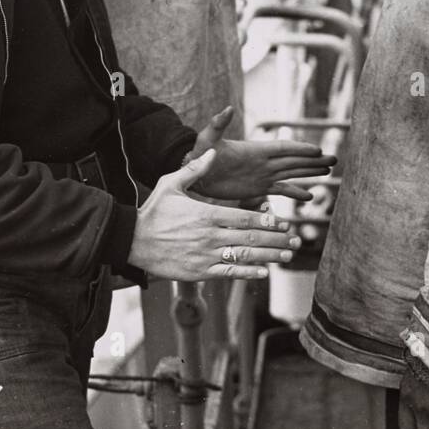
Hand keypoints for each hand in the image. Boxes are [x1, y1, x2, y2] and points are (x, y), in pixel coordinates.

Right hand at [129, 149, 300, 281]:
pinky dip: (247, 273)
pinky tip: (263, 273)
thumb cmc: (153, 211)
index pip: (245, 218)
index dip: (268, 222)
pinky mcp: (198, 272)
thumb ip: (195, 170)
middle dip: (277, 240)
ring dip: (269, 257)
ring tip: (287, 256)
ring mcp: (205, 256)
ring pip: (244, 257)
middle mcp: (210, 236)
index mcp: (207, 214)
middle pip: (251, 239)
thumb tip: (213, 154)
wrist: (132, 241)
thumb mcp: (171, 184)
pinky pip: (228, 273)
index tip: (285, 223)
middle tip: (296, 241)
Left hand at [185, 105, 335, 200]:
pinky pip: (281, 190)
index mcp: (256, 150)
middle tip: (335, 159)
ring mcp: (263, 174)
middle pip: (295, 160)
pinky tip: (309, 196)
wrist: (194, 173)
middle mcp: (264, 162)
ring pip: (292, 173)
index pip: (284, 149)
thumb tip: (228, 108)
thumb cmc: (199, 154)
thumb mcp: (208, 139)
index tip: (318, 151)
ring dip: (310, 172)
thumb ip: (218, 124)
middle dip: (314, 160)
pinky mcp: (258, 188)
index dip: (300, 149)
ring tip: (329, 171)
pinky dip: (295, 193)